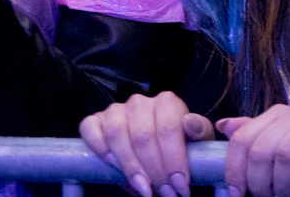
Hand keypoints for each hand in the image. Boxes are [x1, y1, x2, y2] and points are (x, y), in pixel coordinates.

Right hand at [80, 92, 212, 196]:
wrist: (151, 147)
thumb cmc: (176, 143)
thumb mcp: (194, 139)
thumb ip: (198, 131)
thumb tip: (190, 124)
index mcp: (167, 102)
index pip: (169, 129)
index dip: (174, 160)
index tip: (181, 185)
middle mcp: (139, 102)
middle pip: (143, 137)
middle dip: (156, 171)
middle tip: (165, 193)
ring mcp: (114, 110)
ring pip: (117, 135)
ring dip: (131, 166)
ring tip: (144, 189)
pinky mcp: (94, 121)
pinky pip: (91, 131)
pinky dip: (100, 149)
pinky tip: (113, 166)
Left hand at [218, 104, 289, 196]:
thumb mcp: (282, 145)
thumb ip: (254, 137)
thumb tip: (224, 125)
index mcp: (276, 114)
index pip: (243, 139)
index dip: (235, 170)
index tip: (238, 194)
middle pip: (262, 149)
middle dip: (261, 182)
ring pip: (287, 151)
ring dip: (283, 182)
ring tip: (287, 195)